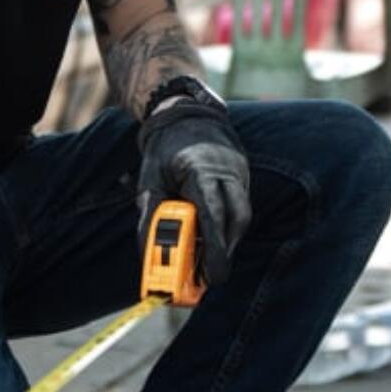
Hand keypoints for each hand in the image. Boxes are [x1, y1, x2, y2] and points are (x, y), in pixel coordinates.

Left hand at [136, 99, 251, 285]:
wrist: (183, 114)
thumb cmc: (164, 150)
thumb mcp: (149, 181)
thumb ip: (150, 216)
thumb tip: (148, 254)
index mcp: (201, 169)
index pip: (213, 212)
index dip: (215, 246)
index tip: (211, 274)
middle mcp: (227, 170)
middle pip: (236, 218)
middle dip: (225, 251)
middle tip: (210, 277)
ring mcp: (238, 172)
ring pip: (241, 216)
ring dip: (227, 241)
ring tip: (208, 262)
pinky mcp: (241, 176)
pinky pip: (238, 207)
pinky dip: (227, 227)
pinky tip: (212, 239)